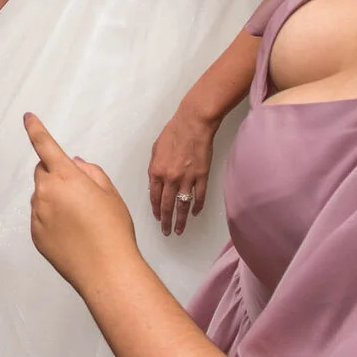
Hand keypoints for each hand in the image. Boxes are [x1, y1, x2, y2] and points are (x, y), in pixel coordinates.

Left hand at [25, 113, 142, 291]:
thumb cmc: (113, 229)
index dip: (35, 129)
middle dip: (56, 175)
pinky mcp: (35, 234)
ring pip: (43, 196)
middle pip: (43, 172)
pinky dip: (52, 219)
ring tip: (81, 220)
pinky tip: (73, 234)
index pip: (45, 146)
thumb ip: (90, 172)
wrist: (106, 269)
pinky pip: (41, 217)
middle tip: (80, 193)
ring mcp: (38, 214)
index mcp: (66, 177)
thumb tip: (74, 163)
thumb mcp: (110, 193)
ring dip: (55, 199)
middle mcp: (46, 192)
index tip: (27, 118)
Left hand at [147, 108, 216, 236]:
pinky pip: (198, 196)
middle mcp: (170, 178)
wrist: (193, 124)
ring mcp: (187, 179)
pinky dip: (196, 207)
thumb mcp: (155, 150)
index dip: (155, 209)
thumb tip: (154, 182)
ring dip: (180, 220)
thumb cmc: (172, 133)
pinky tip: (194, 213)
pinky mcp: (202, 176)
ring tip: (179, 230)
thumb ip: (154, 168)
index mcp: (156, 171)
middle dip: (166, 221)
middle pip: (167, 205)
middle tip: (166, 232)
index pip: (154, 197)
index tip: (157, 218)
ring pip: (182, 205)